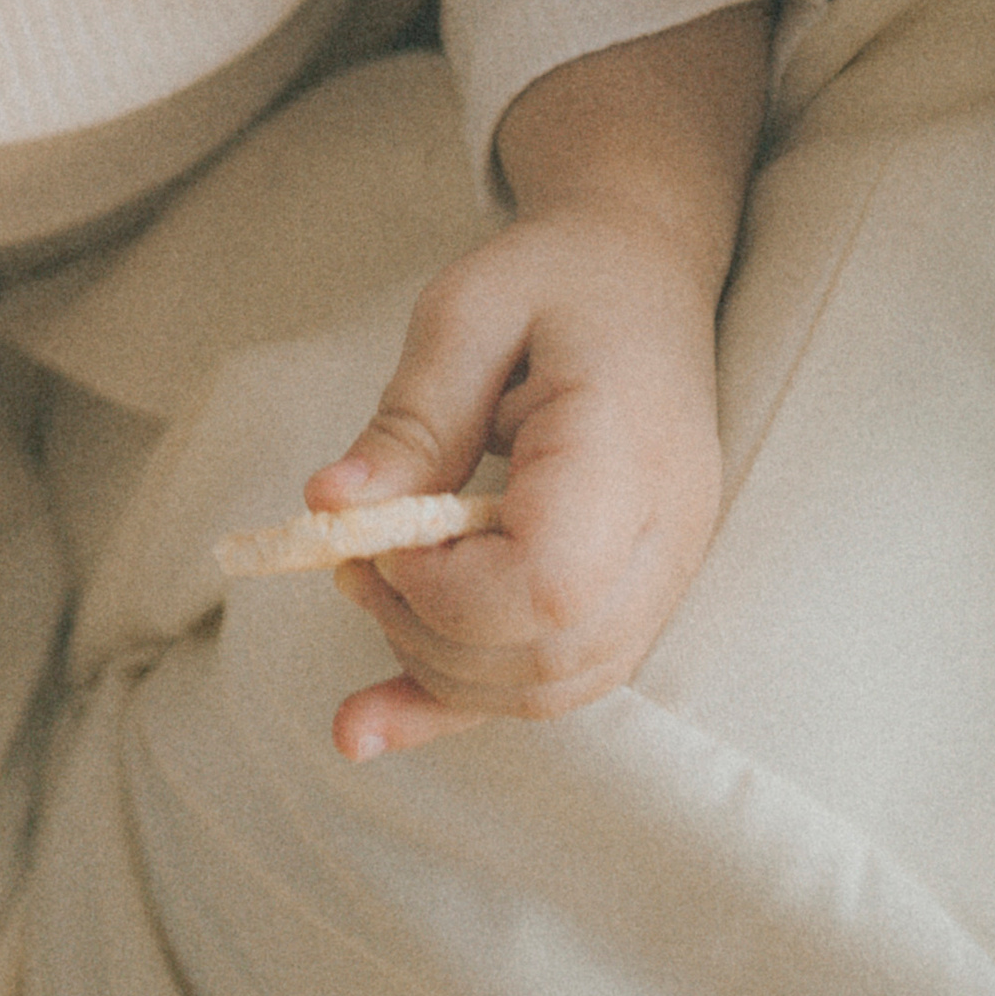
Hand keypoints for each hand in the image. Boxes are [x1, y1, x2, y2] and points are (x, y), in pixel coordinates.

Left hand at [305, 204, 724, 759]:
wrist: (643, 272)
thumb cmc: (555, 279)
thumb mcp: (467, 314)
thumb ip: (409, 420)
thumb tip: (327, 506)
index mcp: (628, 445)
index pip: (548, 582)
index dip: (443, 588)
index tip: (376, 540)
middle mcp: (667, 530)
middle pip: (550, 654)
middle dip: (428, 631)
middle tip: (357, 559)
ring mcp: (664, 574)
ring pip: (556, 685)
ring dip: (443, 668)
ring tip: (374, 585)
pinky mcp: (638, 597)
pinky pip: (559, 683)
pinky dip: (460, 706)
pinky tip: (369, 723)